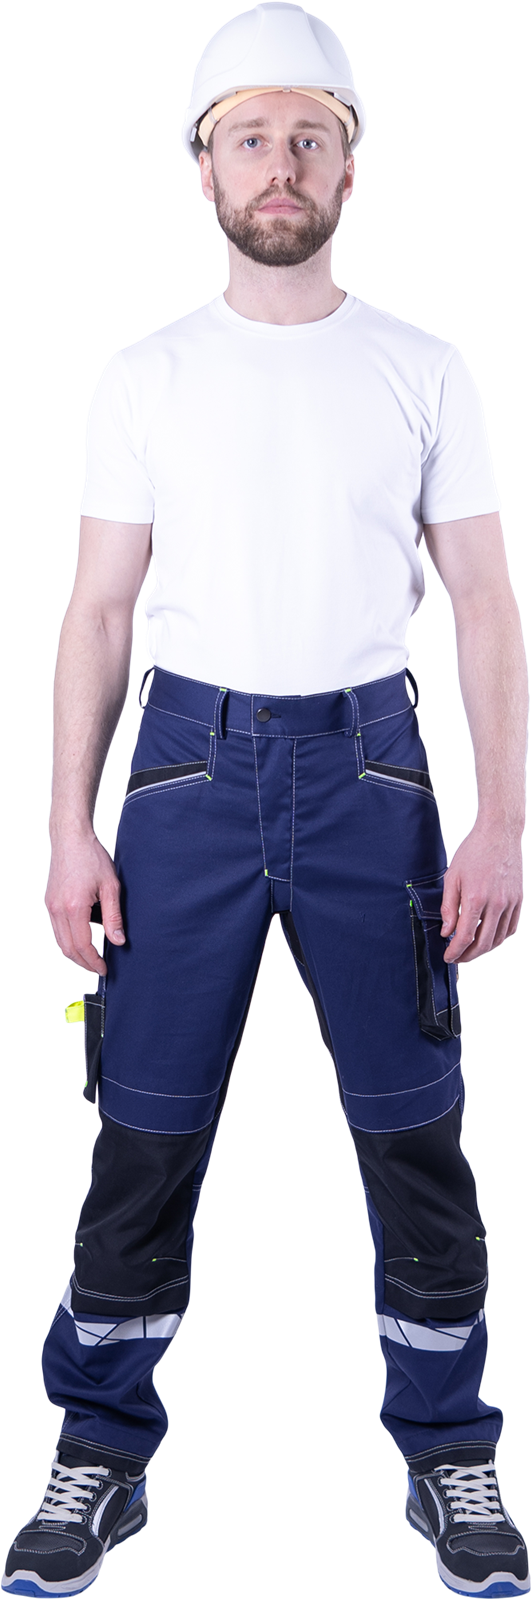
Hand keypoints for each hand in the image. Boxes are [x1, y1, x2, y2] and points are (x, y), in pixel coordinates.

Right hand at [45, 829, 125, 974]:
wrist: (70, 838)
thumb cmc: (91, 857)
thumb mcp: (110, 886)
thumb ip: (114, 916)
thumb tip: (118, 941)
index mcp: (74, 907)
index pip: (82, 946)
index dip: (93, 961)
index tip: (104, 968)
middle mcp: (57, 910)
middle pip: (68, 949)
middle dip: (83, 963)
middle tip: (98, 968)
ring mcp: (50, 907)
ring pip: (60, 942)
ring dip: (75, 954)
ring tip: (92, 958)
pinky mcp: (49, 903)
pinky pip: (57, 930)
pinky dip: (68, 940)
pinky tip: (83, 939)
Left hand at [440, 818, 523, 962]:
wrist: (499, 833)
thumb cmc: (473, 852)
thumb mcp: (452, 877)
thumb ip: (448, 908)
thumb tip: (447, 932)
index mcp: (475, 899)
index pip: (465, 937)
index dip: (455, 952)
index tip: (448, 957)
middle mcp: (496, 904)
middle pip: (484, 944)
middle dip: (469, 956)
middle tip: (458, 958)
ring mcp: (510, 903)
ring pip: (499, 939)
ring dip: (485, 950)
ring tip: (472, 950)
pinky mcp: (519, 899)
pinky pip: (512, 928)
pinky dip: (500, 938)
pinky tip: (490, 937)